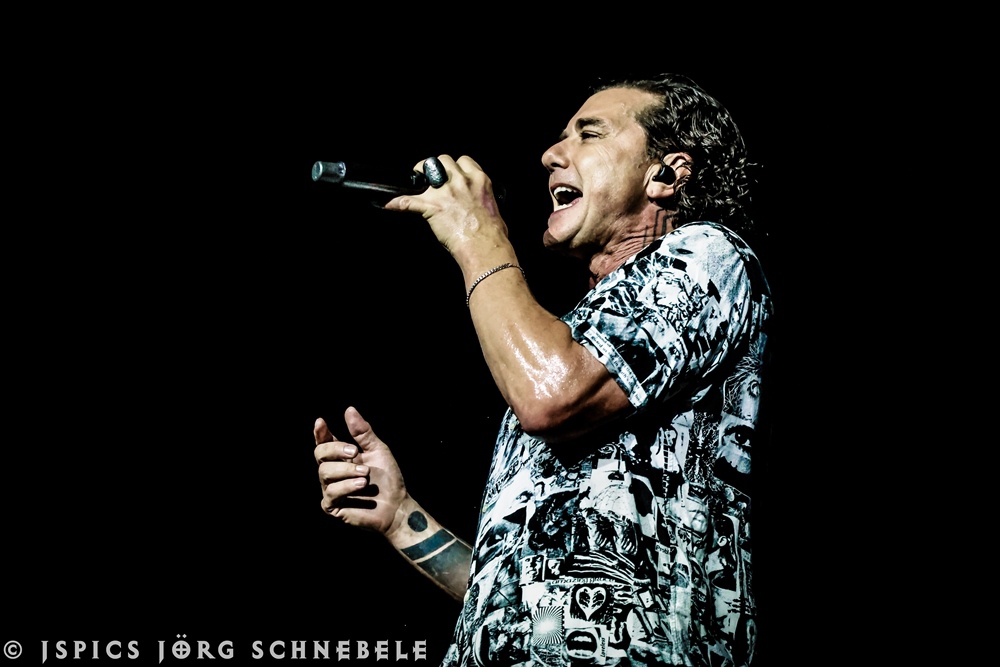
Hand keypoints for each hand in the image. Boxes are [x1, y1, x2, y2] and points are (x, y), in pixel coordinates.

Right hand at [314, 406, 407, 535]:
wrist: (397, 505)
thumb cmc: (387, 478)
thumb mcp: (377, 450)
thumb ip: (362, 432)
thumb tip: (349, 409)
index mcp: (342, 456)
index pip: (324, 442)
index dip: (320, 432)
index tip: (321, 422)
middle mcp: (333, 471)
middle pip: (319, 453)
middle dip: (336, 450)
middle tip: (355, 452)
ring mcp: (330, 489)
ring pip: (324, 472)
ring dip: (346, 470)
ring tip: (365, 474)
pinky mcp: (332, 506)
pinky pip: (330, 492)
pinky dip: (346, 486)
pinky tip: (361, 485)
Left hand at [384, 155, 507, 258]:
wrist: (485, 247)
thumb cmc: (493, 234)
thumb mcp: (493, 208)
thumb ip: (482, 200)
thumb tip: (480, 207)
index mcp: (479, 180)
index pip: (463, 161)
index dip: (456, 166)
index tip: (452, 173)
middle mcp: (461, 181)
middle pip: (442, 160)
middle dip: (436, 167)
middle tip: (432, 178)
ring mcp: (444, 192)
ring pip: (426, 168)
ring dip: (420, 175)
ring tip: (416, 182)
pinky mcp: (431, 206)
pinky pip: (408, 200)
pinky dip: (398, 202)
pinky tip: (392, 204)